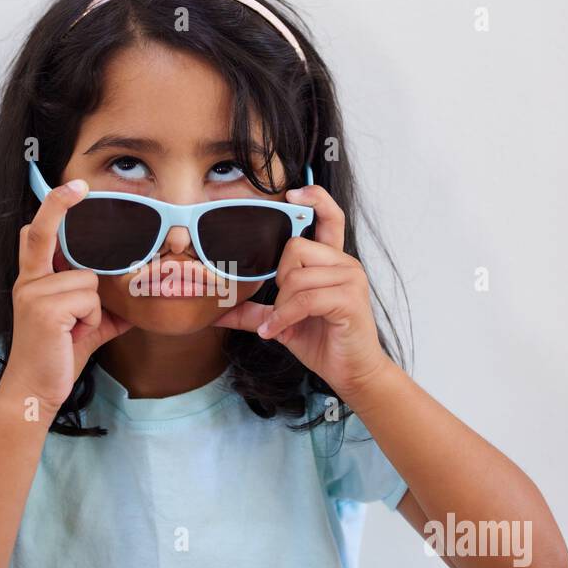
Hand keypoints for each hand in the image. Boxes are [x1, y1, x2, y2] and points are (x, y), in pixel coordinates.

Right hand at [3, 177, 133, 413]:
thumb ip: (105, 306)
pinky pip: (89, 299)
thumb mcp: (87, 326)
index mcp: (34, 279)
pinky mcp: (44, 309)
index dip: (54, 207)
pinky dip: (91, 320)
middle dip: (58, 203)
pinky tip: (73, 335)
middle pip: (43, 232)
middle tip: (80, 184)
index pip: (37, 234)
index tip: (74, 186)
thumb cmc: (59, 357)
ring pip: (88, 280)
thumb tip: (139, 298)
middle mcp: (28, 280)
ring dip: (94, 308)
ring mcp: (33, 293)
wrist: (37, 391)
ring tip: (75, 330)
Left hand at [210, 183, 390, 401]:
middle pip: (295, 248)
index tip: (292, 194)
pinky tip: (278, 332)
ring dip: (283, 305)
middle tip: (285, 308)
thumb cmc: (322, 341)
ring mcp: (350, 278)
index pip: (329, 216)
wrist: (351, 372)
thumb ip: (254, 311)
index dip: (314, 198)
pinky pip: (304, 298)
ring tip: (286, 323)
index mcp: (332, 261)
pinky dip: (285, 318)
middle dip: (280, 281)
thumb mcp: (282, 322)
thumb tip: (217, 312)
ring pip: (296, 275)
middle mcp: (344, 263)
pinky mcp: (349, 298)